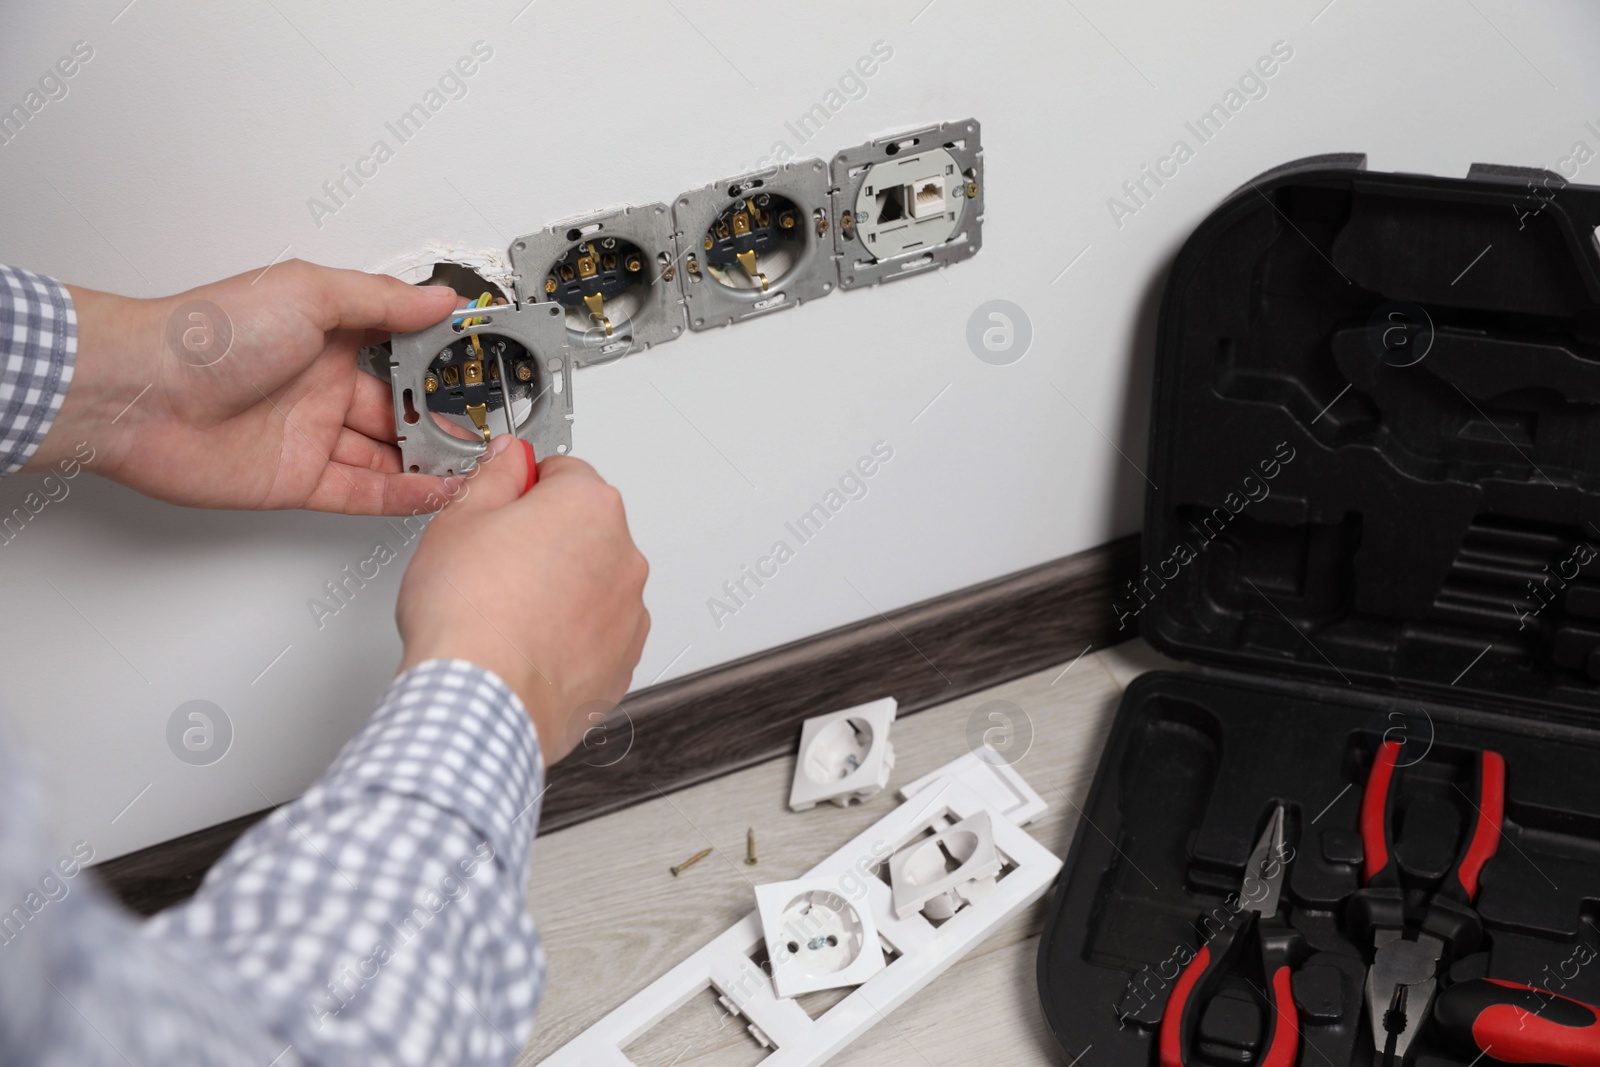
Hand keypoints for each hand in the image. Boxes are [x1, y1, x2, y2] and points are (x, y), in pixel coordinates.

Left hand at [28, 259, 463, 513]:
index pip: (400, 348)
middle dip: (445, 418)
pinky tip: (438, 491)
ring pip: (389, 453)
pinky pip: (364, 491)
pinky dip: (405, 495)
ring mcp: (311, 436)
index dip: (441, 358)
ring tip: (477, 463)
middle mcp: (320, 386)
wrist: (140, 395)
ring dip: (432, 460)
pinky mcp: (298, 481)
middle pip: (401, 408)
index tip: (483, 365)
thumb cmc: (205, 333)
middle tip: (489, 426)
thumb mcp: (308, 292)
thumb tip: (436, 298)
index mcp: (325, 336)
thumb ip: (381, 301)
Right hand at [395, 436, 649, 763]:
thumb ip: (494, 475)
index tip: (502, 507)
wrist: (481, 700)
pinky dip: (569, 637)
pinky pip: (597, 635)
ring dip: (561, 591)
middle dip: (544, 541)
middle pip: (583, 530)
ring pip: (593, 585)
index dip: (522, 489)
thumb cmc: (468, 616)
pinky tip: (526, 646)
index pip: (563, 473)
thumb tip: (508, 458)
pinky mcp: (623, 662)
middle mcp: (624, 556)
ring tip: (507, 613)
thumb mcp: (460, 519)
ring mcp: (629, 614)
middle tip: (493, 566)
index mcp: (590, 506)